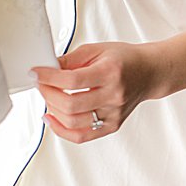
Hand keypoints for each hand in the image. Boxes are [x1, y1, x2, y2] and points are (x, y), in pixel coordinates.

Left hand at [30, 42, 165, 143]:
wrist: (150, 72)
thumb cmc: (125, 59)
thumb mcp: (98, 49)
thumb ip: (71, 59)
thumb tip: (46, 67)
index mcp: (111, 72)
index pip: (72, 80)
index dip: (48, 78)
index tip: (35, 73)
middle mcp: (114, 95)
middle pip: (70, 104)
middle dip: (47, 94)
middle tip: (40, 84)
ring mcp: (114, 113)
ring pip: (73, 122)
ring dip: (53, 110)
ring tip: (48, 98)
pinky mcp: (112, 125)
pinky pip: (81, 136)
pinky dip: (62, 130)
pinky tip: (53, 118)